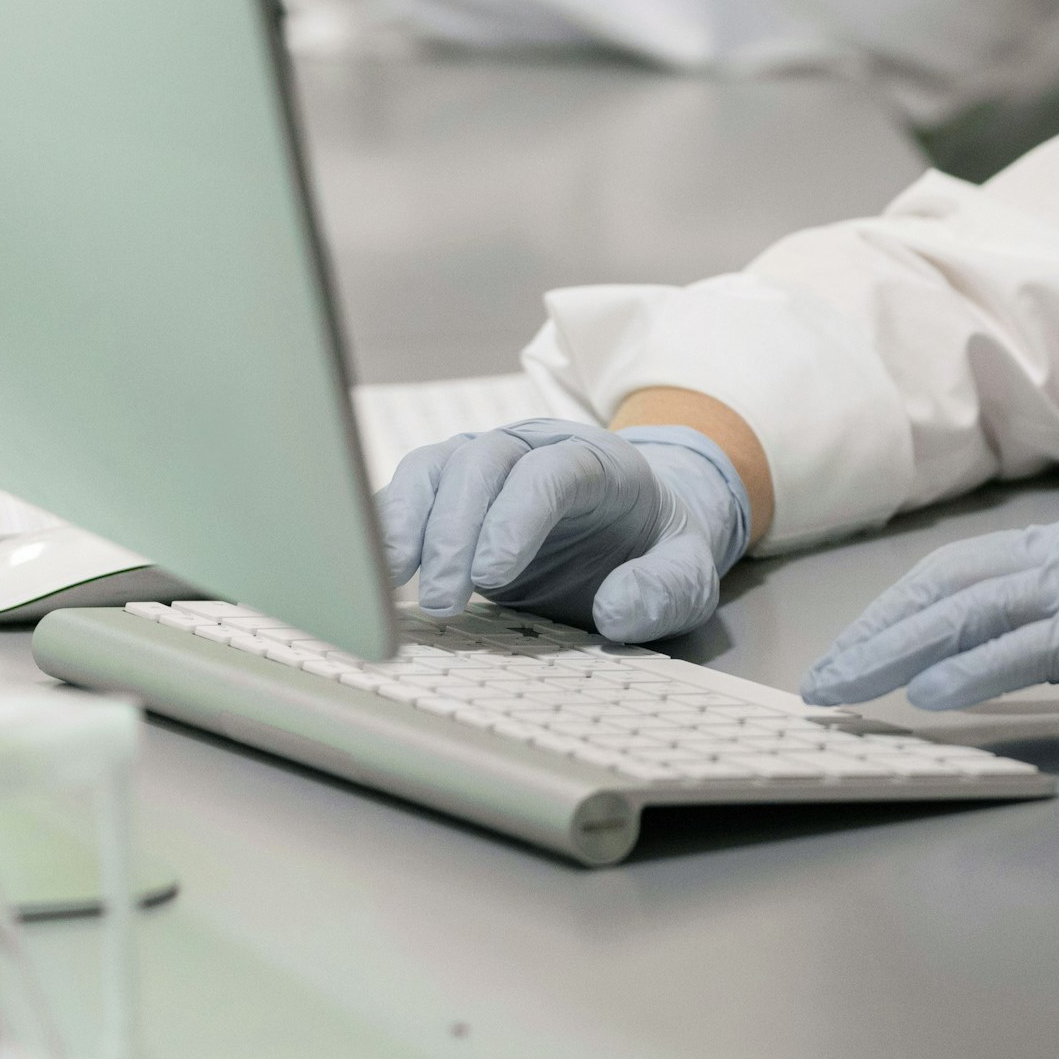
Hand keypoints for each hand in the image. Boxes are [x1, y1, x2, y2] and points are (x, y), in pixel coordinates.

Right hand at [373, 420, 749, 641]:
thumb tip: (615, 609)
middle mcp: (537, 449)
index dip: (517, 517)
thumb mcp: (688, 574)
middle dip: (455, 531)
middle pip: (483, 462)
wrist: (636, 524)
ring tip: (389, 583)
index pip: (551, 471)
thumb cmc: (657, 549)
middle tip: (445, 602)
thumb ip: (664, 589)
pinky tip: (370, 570)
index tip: (492, 576)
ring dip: (406, 524)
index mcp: (600, 463)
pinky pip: (407, 491)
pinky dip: (384, 525)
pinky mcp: (452, 489)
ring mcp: (489, 463)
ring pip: (435, 467)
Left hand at [803, 510, 1058, 862]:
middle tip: (819, 681)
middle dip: (876, 630)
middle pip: (952, 581)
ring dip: (898, 651)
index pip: (966, 571)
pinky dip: (973, 667)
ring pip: (975, 607)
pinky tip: (931, 694)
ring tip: (844, 691)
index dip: (898, 612)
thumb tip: (996, 667)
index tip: (848, 654)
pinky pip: (1031, 644)